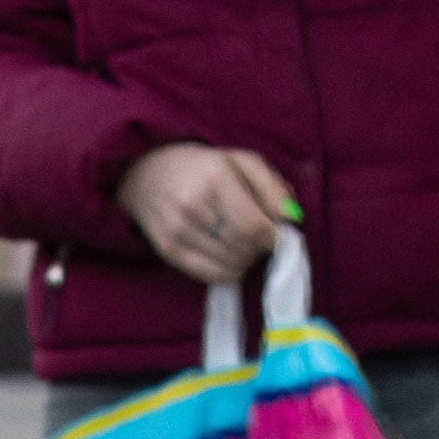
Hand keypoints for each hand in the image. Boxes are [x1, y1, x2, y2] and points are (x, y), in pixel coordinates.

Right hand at [119, 141, 298, 286]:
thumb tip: (291, 218)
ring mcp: (177, 231)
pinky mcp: (168, 250)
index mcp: (215, 179)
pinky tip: (228, 257)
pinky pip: (210, 276)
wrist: (147, 173)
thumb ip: (272, 187)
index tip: (273, 232)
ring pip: (230, 265)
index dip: (272, 236)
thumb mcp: (241, 162)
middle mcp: (193, 206)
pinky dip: (227, 271)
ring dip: (244, 260)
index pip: (254, 226)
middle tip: (256, 237)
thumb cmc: (203, 167)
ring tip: (240, 243)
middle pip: (244, 248)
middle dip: (258, 248)